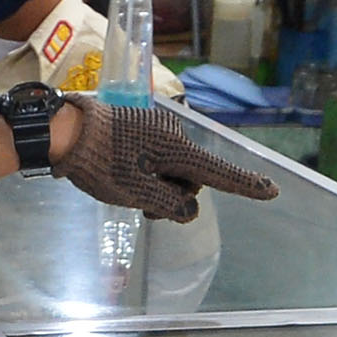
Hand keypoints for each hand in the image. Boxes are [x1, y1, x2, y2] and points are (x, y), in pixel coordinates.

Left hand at [54, 98, 281, 226]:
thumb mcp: (135, 193)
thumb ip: (169, 204)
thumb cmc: (99, 162)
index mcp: (177, 150)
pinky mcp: (142, 128)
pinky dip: (147, 173)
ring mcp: (157, 130)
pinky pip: (156, 158)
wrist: (65, 130)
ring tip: (127, 192)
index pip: (219, 174)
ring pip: (171, 169)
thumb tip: (188, 208)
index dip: (245, 185)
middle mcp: (174, 135)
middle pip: (190, 177)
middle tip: (142, 208)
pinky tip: (123, 177)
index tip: (271, 191)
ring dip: (157, 186)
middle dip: (173, 196)